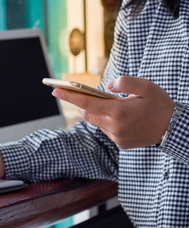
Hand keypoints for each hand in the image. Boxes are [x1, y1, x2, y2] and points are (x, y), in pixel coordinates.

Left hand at [52, 76, 174, 148]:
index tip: (55, 90)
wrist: (173, 128)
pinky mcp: (120, 143)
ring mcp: (116, 137)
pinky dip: (105, 120)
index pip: (86, 103)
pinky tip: (115, 114)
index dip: (69, 96)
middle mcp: (114, 127)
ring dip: (94, 112)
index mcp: (118, 112)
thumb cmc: (160, 104)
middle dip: (80, 103)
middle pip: (87, 114)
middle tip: (74, 92)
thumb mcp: (146, 86)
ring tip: (100, 101)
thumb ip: (125, 82)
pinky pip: (105, 129)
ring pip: (96, 122)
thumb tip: (107, 86)